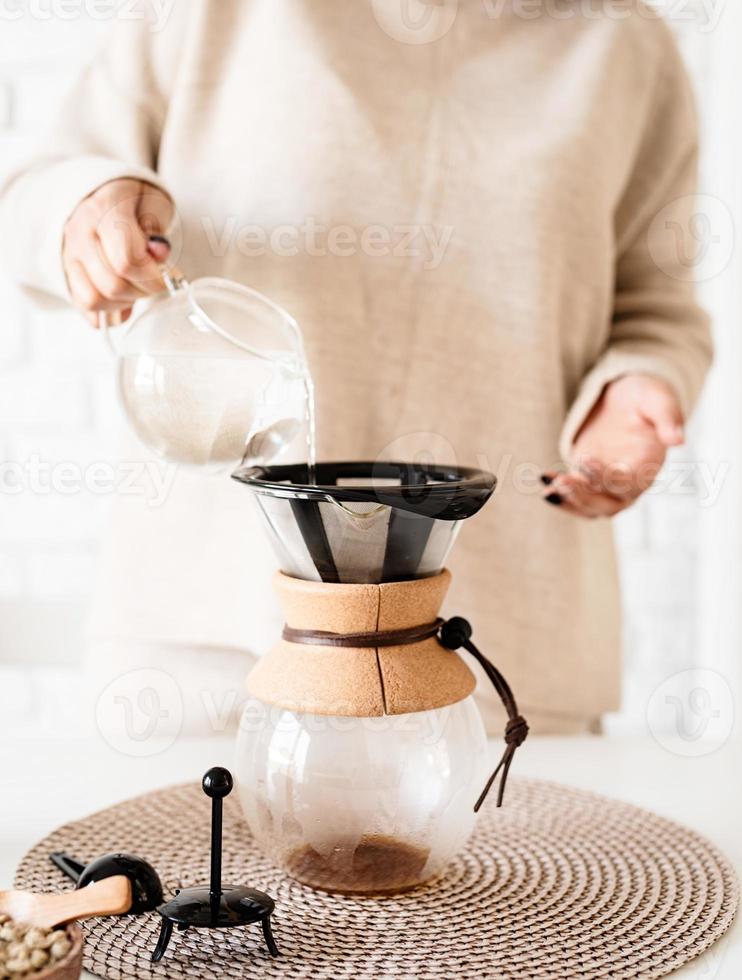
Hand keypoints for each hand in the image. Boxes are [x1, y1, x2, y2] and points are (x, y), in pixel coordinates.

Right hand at [62, 178, 172, 326]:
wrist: (104, 192)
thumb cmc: (133, 200)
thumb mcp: (153, 203)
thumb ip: (156, 229)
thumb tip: (159, 252)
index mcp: (102, 210)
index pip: (126, 260)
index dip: (153, 277)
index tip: (167, 276)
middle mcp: (79, 234)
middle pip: (112, 285)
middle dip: (143, 292)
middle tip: (155, 282)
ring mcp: (68, 256)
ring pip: (94, 301)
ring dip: (124, 303)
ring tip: (138, 288)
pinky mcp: (67, 275)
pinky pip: (85, 307)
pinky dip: (108, 311)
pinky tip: (124, 297)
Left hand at [542, 374, 683, 517]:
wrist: (626, 399)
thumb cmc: (644, 397)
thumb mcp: (658, 398)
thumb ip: (668, 417)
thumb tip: (678, 440)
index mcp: (648, 467)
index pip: (628, 483)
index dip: (606, 477)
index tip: (585, 460)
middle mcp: (629, 483)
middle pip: (608, 504)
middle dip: (583, 497)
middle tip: (561, 482)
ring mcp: (607, 485)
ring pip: (590, 507)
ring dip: (569, 501)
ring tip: (548, 487)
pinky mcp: (588, 481)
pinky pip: (576, 499)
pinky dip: (560, 497)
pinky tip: (544, 485)